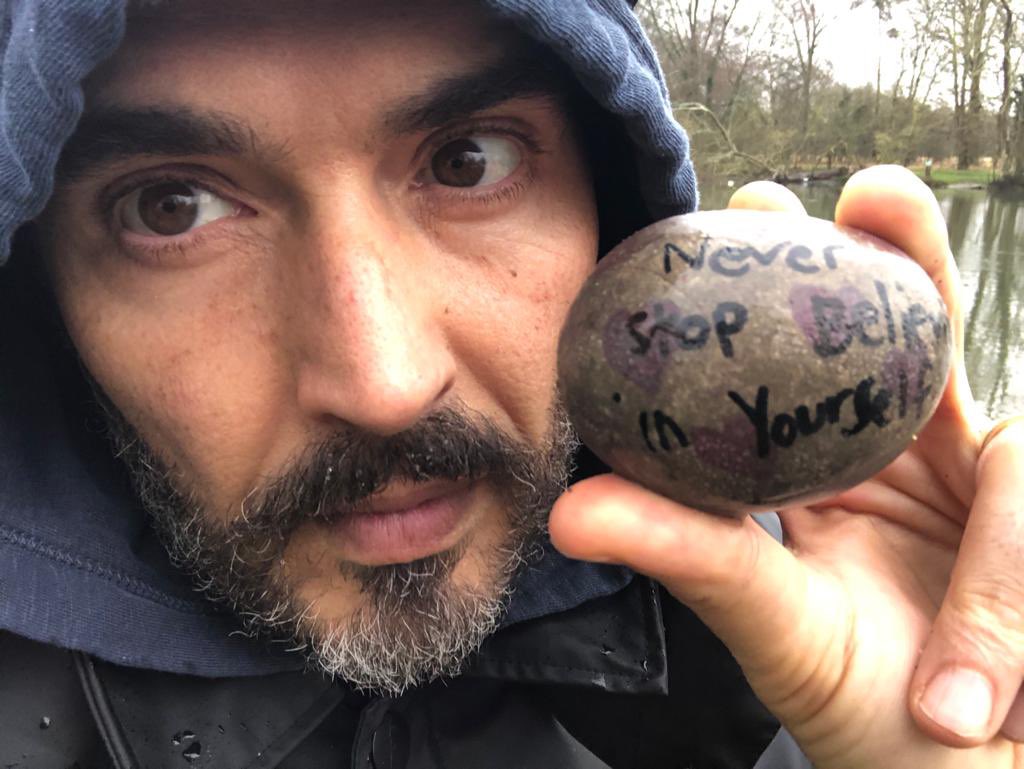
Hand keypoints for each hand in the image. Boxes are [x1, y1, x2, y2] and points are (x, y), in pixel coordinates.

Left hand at [550, 166, 1023, 768]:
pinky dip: (999, 516)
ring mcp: (976, 474)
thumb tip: (567, 510)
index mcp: (819, 466)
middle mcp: (898, 451)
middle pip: (899, 327)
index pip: (799, 360)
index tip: (736, 208)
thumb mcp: (769, 622)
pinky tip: (944, 499)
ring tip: (881, 201)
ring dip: (930, 284)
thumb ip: (686, 557)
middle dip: (882, 246)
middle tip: (846, 180)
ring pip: (970, 372)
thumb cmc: (861, 701)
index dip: (777, 283)